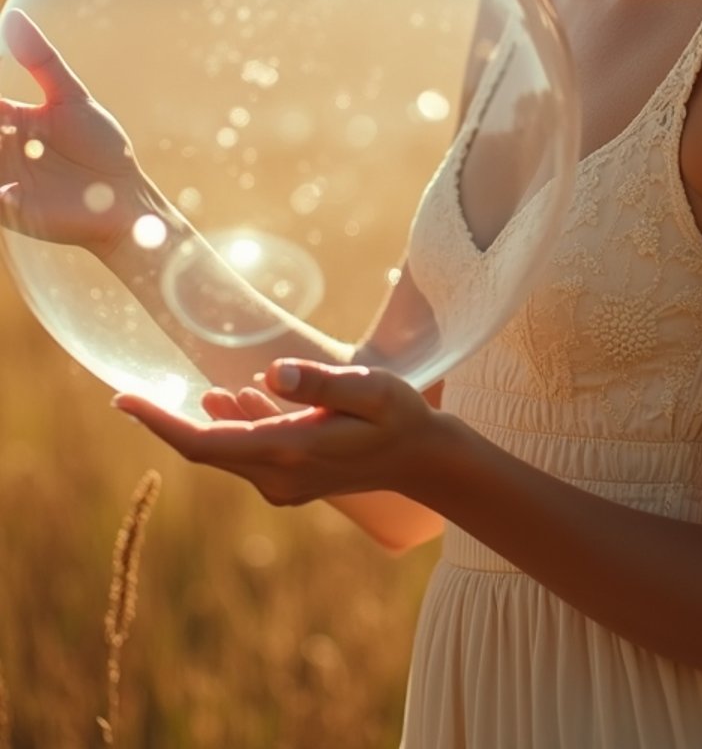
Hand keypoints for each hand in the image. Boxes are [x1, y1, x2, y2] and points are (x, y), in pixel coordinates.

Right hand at [0, 9, 142, 251]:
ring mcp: (2, 179)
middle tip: (2, 123)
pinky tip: (12, 190)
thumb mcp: (72, 98)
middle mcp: (0, 149)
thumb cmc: (101, 147)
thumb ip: (41, 61)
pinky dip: (0, 195)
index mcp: (9, 120)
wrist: (124, 195)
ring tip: (5, 137)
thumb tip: (13, 17)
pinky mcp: (13, 210)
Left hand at [114, 360, 446, 506]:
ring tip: (195, 391)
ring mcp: (283, 483)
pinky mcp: (290, 480)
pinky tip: (237, 397)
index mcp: (289, 452)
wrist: (422, 459)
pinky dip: (236, 425)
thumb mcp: (369, 389)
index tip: (123, 400)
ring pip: (228, 450)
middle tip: (128, 395)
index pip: (204, 444)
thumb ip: (319, 381)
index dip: (159, 423)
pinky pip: (248, 452)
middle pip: (206, 449)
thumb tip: (269, 372)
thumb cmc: (398, 416)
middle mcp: (277, 476)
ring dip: (208, 421)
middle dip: (168, 421)